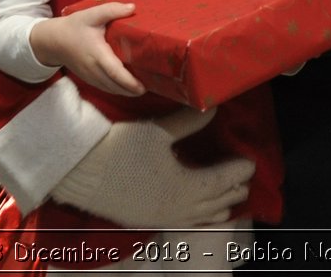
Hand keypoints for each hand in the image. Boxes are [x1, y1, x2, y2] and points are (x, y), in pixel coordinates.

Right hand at [29, 3, 144, 96]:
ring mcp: (90, 77)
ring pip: (111, 89)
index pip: (115, 72)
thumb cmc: (74, 27)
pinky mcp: (89, 79)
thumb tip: (133, 8)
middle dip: (133, 90)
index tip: (143, 87)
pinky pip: (105, 87)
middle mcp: (94, 69)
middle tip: (151, 86)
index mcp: (97, 54)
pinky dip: (117, 89)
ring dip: (126, 91)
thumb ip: (112, 10)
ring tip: (142, 88)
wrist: (53, 41)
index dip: (129, 82)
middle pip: (115, 86)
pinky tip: (128, 86)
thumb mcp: (92, 14)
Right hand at [51, 108, 254, 227]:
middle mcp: (178, 208)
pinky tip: (196, 216)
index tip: (250, 163)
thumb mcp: (159, 131)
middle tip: (244, 182)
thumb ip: (189, 122)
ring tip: (228, 205)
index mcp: (185, 187)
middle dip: (231, 191)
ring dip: (216, 209)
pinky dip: (196, 219)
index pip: (221, 181)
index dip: (237, 172)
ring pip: (198, 218)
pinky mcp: (145, 220)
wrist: (80, 171)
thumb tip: (213, 106)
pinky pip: (181, 224)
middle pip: (214, 202)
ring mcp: (161, 218)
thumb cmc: (121, 147)